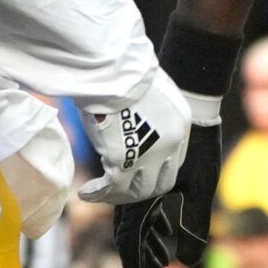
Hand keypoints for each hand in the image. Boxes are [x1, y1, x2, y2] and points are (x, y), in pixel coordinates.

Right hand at [77, 68, 192, 207]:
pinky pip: (113, 189)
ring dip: (119, 195)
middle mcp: (170, 144)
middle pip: (161, 183)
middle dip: (140, 189)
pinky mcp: (124, 161)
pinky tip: (87, 192)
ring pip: (138, 191)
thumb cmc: (127, 72)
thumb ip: (151, 107)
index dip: (154, 170)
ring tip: (102, 192)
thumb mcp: (151, 89)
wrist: (116, 72)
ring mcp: (149, 155)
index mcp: (180, 124)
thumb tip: (137, 116)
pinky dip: (99, 194)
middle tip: (120, 188)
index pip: (173, 161)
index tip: (136, 171)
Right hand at [111, 101, 222, 267]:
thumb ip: (197, 223)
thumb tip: (192, 262)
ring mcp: (137, 183)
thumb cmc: (199, 142)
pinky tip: (169, 233)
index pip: (130, 245)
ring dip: (150, 246)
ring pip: (137, 224)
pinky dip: (154, 226)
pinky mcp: (148, 174)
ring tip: (167, 267)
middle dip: (144, 263)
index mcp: (140, 197)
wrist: (193, 100)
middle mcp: (132, 193)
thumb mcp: (204, 186)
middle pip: (131, 238)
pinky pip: (144, 208)